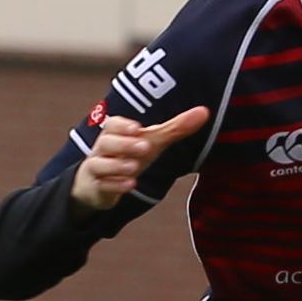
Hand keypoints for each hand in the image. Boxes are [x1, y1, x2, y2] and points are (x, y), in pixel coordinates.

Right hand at [73, 103, 211, 214]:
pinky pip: (102, 185)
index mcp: (114, 133)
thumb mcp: (153, 142)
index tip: (138, 128)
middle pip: (106, 142)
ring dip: (118, 165)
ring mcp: (97, 168)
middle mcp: (103, 149)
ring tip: (135, 167)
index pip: (113, 124)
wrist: (100, 183)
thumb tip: (204, 112)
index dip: (123, 126)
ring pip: (100, 164)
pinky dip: (115, 185)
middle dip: (124, 144)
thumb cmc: (128, 155)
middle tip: (145, 146)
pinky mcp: (97, 188)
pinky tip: (131, 185)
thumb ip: (176, 128)